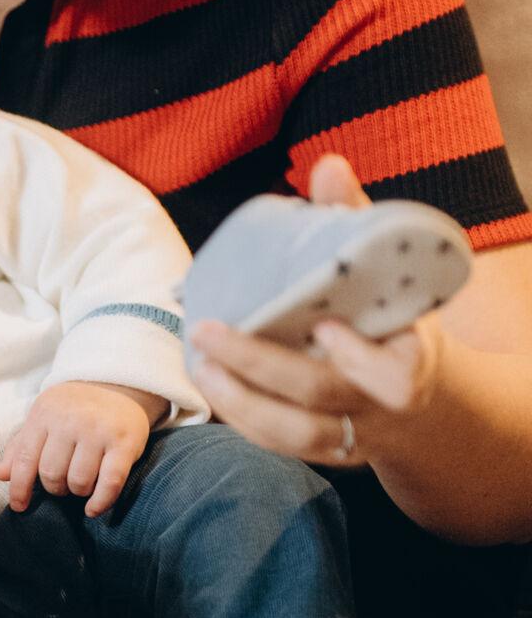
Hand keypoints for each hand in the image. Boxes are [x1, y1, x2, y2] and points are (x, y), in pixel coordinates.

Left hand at [0, 381, 160, 514]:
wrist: (119, 383)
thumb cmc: (75, 407)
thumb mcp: (43, 418)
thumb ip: (21, 446)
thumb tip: (1, 475)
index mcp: (45, 414)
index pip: (24, 459)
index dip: (19, 488)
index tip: (19, 506)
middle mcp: (70, 421)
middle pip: (51, 474)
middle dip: (54, 489)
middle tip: (62, 485)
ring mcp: (98, 432)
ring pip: (79, 481)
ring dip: (78, 492)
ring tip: (81, 485)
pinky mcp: (124, 443)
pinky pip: (110, 483)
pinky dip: (100, 502)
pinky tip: (93, 508)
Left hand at [187, 154, 442, 466]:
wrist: (417, 397)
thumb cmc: (391, 317)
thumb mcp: (388, 273)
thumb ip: (356, 222)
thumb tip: (329, 164)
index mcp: (409, 361)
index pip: (393, 374)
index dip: (359, 358)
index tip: (325, 329)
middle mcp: (381, 406)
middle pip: (321, 395)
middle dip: (261, 366)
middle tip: (208, 332)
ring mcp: (352, 435)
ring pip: (295, 434)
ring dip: (241, 402)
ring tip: (200, 366)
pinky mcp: (324, 452)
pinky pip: (280, 445)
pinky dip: (242, 420)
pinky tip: (211, 387)